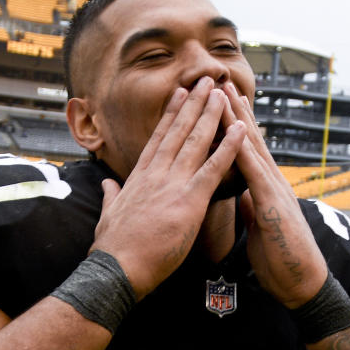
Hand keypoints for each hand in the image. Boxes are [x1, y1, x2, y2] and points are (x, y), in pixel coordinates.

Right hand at [92, 77, 246, 298]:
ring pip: (197, 142)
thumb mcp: (108, 215)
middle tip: (205, 81)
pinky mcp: (189, 201)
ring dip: (212, 115)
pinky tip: (242, 131)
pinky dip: (230, 148)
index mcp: (139, 178)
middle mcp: (156, 174)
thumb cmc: (112, 248)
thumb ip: (111, 196)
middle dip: (194, 104)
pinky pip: (215, 169)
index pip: (159, 139)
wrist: (118, 268)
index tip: (179, 96)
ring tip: (222, 92)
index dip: (171, 116)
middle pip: (179, 132)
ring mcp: (172, 184)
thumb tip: (107, 184)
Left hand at [219, 82, 326, 308]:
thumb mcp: (260, 224)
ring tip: (225, 93)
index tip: (219, 100)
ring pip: (253, 149)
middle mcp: (272, 181)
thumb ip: (253, 203)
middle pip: (249, 139)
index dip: (232, 123)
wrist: (301, 283)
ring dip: (239, 120)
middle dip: (234, 110)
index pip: (245, 148)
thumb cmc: (281, 258)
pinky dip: (245, 153)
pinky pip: (257, 174)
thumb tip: (242, 191)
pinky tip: (235, 134)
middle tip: (218, 81)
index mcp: (265, 186)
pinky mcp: (274, 206)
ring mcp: (275, 190)